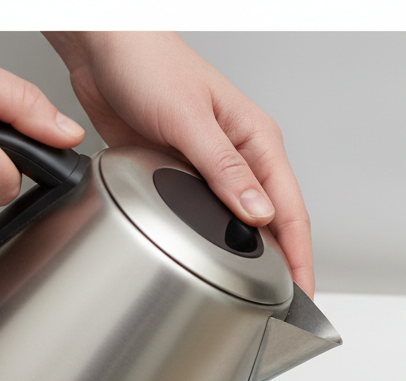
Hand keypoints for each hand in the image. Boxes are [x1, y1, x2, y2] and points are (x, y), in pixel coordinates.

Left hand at [44, 32, 313, 295]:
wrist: (103, 48)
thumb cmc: (148, 62)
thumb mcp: (189, 117)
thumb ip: (223, 168)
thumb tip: (257, 212)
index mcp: (257, 139)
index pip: (291, 209)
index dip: (300, 256)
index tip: (303, 292)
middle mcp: (242, 156)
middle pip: (274, 224)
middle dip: (282, 266)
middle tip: (280, 307)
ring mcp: (214, 170)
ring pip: (242, 226)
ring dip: (249, 258)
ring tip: (253, 297)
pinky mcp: (186, 177)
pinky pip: (209, 219)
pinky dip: (215, 244)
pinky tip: (214, 263)